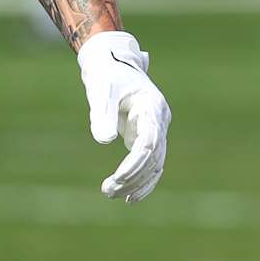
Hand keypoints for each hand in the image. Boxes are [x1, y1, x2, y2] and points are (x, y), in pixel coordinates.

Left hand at [77, 30, 170, 203]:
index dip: (135, 163)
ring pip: (154, 164)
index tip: (117, 178)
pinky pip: (150, 164)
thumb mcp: (100, 89)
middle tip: (108, 190)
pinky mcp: (147, 137)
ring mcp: (156, 129)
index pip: (149, 142)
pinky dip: (141, 181)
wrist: (111, 63)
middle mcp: (159, 120)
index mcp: (152, 106)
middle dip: (133, 177)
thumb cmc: (106, 74)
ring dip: (136, 182)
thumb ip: (102, 113)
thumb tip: (104, 141)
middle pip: (153, 157)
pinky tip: (129, 197)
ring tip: (111, 194)